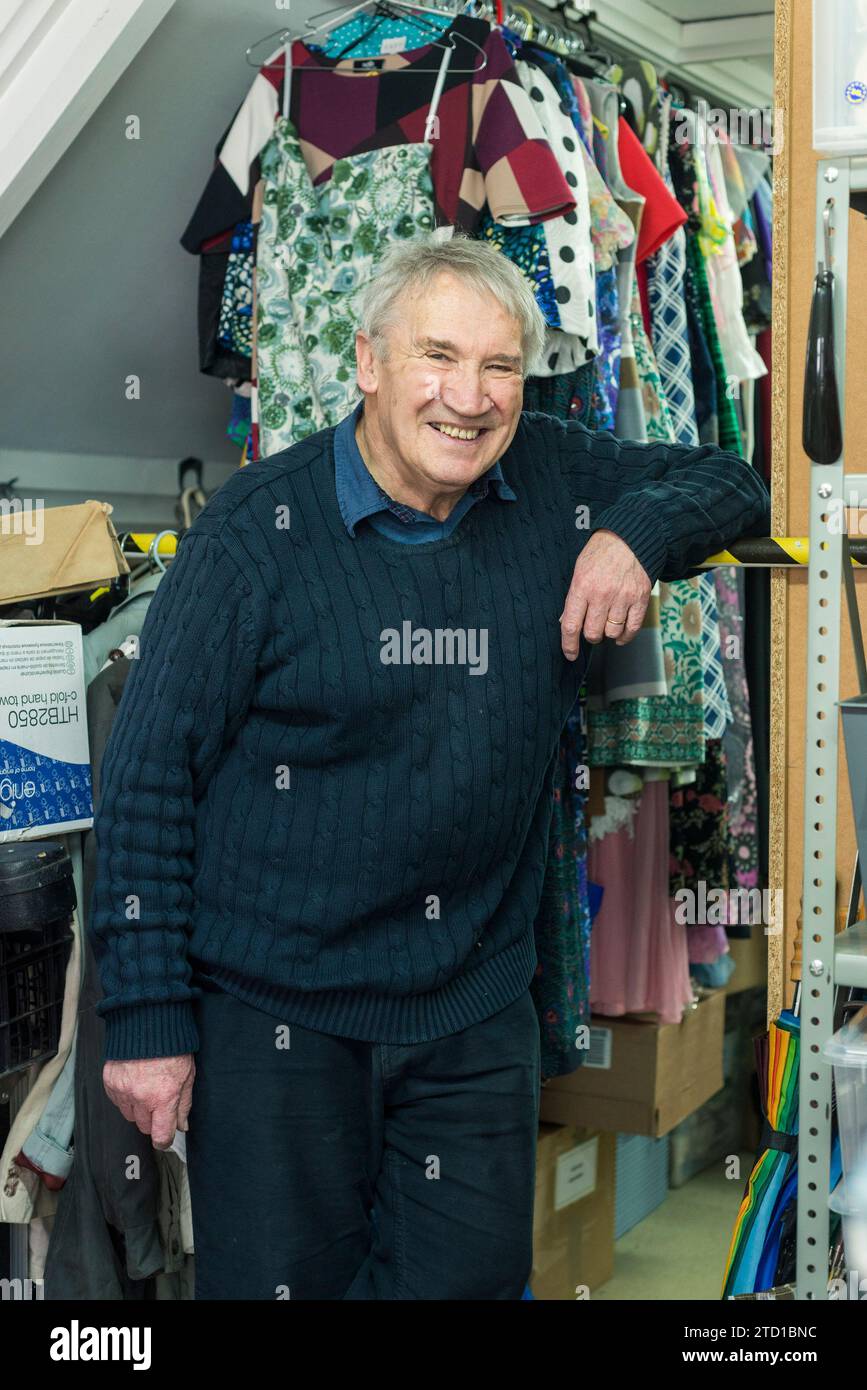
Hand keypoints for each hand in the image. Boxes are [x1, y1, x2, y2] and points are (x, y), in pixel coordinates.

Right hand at [103, 1055, 195, 1149]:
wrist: (148, 1022)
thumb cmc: (172, 1047)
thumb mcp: (188, 1075)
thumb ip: (184, 1104)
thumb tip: (182, 1126)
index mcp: (163, 1097)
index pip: (160, 1136)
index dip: (164, 1140)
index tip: (165, 1137)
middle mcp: (141, 1098)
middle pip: (144, 1127)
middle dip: (153, 1120)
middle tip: (159, 1102)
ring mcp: (123, 1091)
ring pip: (130, 1116)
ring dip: (138, 1109)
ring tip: (146, 1088)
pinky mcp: (110, 1082)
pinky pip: (117, 1102)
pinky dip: (125, 1097)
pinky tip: (135, 1082)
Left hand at [560, 529, 650, 658]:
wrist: (631, 538)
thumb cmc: (601, 553)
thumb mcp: (579, 570)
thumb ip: (574, 598)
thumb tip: (567, 622)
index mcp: (582, 586)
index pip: (571, 625)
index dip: (569, 645)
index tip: (570, 654)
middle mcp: (602, 594)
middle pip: (593, 633)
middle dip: (590, 636)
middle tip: (592, 628)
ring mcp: (623, 598)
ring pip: (612, 633)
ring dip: (608, 634)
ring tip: (607, 624)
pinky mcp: (640, 599)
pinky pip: (632, 629)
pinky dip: (625, 636)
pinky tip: (620, 635)